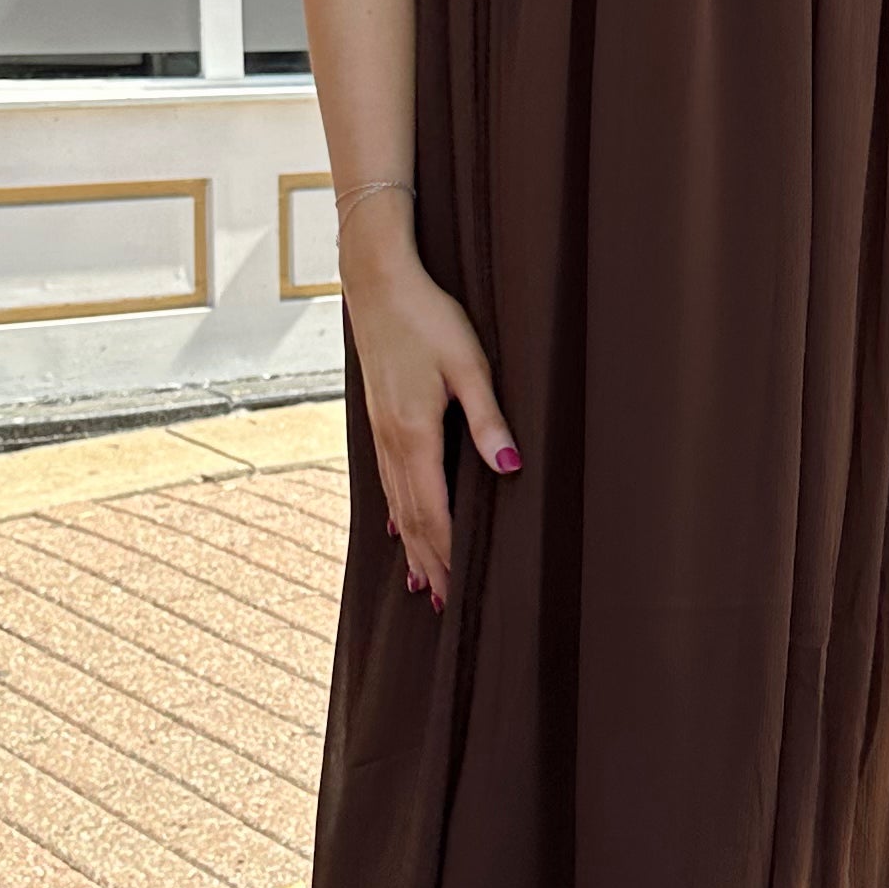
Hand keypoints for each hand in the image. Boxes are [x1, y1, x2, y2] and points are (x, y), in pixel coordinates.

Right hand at [340, 217, 518, 607]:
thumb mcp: (469, 364)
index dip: (448, 554)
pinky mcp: (378, 419)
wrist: (377, 282)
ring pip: (397, 503)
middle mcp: (392, 441)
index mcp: (415, 434)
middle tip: (445, 605)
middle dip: (432, 562)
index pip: (434, 512)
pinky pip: (387, 481)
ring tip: (425, 583)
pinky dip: (397, 513)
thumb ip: (489, 419)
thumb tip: (511, 468)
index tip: (460, 591)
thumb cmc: (428, 318)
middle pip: (412, 518)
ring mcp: (380, 431)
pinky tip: (399, 529)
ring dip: (413, 545)